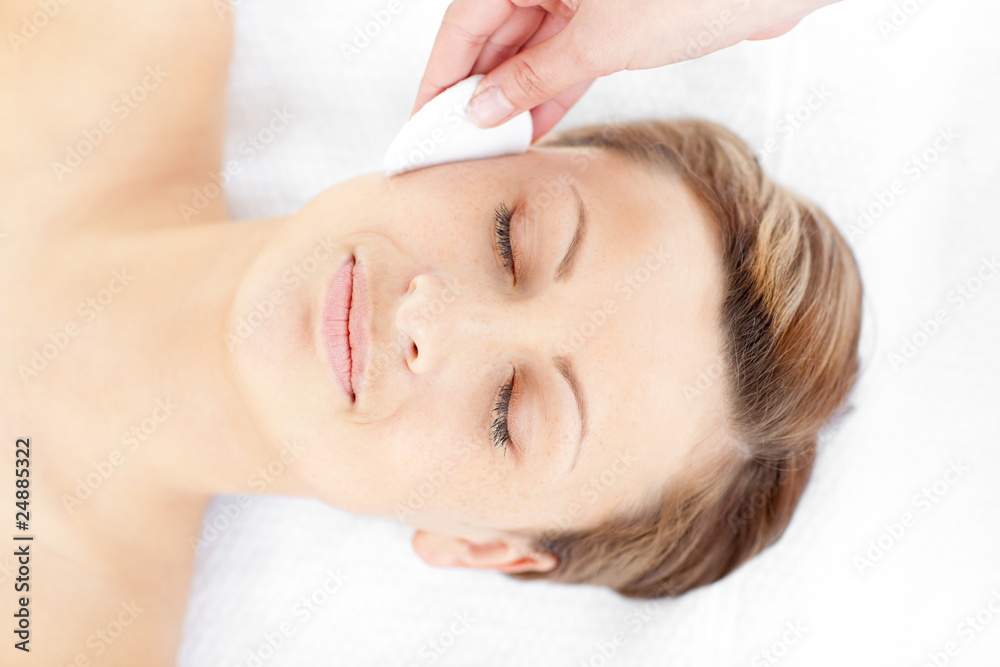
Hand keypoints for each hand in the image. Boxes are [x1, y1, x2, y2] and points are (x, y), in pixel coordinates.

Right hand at [411, 0, 838, 140]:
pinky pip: (565, 59)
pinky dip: (548, 94)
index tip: (421, 123)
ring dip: (509, 100)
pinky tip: (528, 131)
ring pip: (528, 52)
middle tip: (452, 146)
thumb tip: (482, 106)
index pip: (464, 22)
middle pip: (492, 37)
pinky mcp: (612, 19)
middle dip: (473, 94)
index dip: (439, 77)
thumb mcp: (600, 43)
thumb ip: (534, 77)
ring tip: (488, 150)